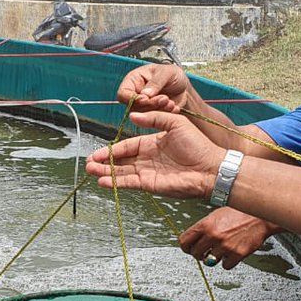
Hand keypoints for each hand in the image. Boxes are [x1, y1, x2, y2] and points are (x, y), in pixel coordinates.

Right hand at [87, 110, 223, 199]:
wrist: (211, 167)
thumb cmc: (198, 145)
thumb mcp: (175, 123)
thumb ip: (154, 118)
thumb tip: (133, 116)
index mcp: (152, 143)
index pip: (127, 146)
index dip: (112, 149)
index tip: (98, 151)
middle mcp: (148, 159)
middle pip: (121, 161)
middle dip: (104, 162)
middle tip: (89, 163)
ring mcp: (149, 173)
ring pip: (122, 173)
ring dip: (106, 172)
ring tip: (91, 171)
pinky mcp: (151, 184)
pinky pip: (130, 183)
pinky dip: (116, 182)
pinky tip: (104, 181)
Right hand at [116, 63, 192, 112]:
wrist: (184, 87)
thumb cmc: (173, 75)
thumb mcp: (166, 72)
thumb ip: (156, 82)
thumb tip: (145, 94)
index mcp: (134, 81)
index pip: (123, 94)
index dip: (132, 99)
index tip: (145, 99)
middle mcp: (136, 94)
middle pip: (133, 107)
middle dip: (149, 105)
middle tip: (163, 99)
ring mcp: (143, 106)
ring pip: (143, 115)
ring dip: (158, 110)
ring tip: (170, 102)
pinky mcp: (152, 115)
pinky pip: (154, 120)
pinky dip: (164, 115)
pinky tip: (173, 107)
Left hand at [180, 208, 274, 268]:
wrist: (261, 215)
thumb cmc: (240, 212)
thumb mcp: (217, 214)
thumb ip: (204, 227)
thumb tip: (194, 239)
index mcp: (206, 224)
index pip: (184, 241)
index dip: (186, 247)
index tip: (189, 249)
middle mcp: (213, 235)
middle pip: (195, 253)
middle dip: (199, 254)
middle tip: (204, 252)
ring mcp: (225, 246)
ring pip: (209, 261)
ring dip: (213, 258)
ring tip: (220, 250)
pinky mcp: (237, 254)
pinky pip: (225, 266)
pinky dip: (228, 261)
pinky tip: (231, 253)